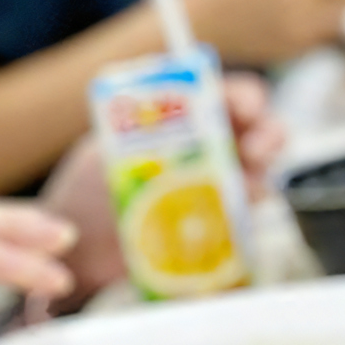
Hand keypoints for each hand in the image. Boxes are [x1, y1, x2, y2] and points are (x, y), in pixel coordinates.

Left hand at [38, 72, 285, 307]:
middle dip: (267, 135)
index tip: (245, 108)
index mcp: (180, 120)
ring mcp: (212, 185)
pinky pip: (245, 213)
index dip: (245, 97)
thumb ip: (129, 133)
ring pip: (258, 171)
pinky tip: (239, 213)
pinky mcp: (213, 222)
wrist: (77, 248)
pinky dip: (248, 212)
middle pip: (258, 130)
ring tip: (247, 188)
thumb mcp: (99, 154)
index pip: (226, 95)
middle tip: (254, 151)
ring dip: (261, 175)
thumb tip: (150, 111)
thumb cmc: (82, 193)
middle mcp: (204, 147)